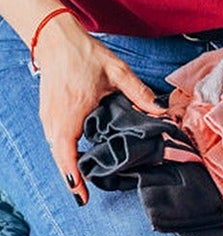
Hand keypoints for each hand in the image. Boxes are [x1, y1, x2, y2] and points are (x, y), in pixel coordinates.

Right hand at [32, 13, 161, 205]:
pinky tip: (81, 151)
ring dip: (69, 162)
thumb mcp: (118, 72)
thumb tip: (162, 112)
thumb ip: (140, 94)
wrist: (56, 39)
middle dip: (75, 175)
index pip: (67, 155)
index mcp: (72, 113)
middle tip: (91, 189)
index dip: (74, 178)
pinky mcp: (47, 113)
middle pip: (61, 157)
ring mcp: (47, 117)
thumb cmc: (85, 55)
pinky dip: (65, 149)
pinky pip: (55, 138)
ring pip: (57, 149)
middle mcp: (55, 120)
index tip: (82, 196)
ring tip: (88, 175)